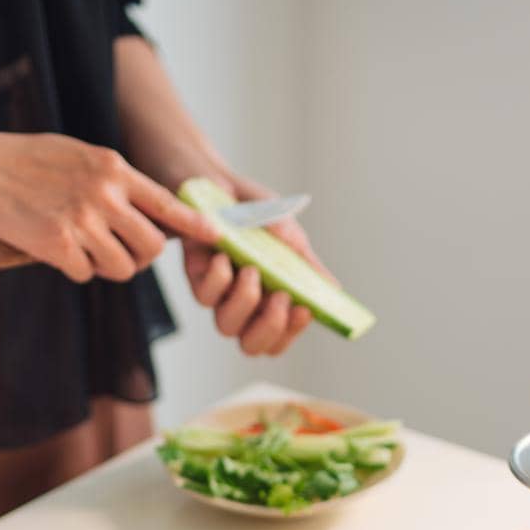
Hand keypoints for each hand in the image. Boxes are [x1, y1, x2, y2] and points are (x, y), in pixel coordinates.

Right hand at [0, 130, 216, 282]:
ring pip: (123, 267)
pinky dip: (75, 269)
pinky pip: (86, 274)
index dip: (195, 225)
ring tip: (84, 249)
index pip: (168, 203)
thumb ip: (115, 181)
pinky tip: (57, 249)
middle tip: (121, 252)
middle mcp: (105, 194)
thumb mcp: (82, 155)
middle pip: (152, 247)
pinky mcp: (59, 245)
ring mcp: (82, 220)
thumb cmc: (29, 160)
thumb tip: (149, 212)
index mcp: (114, 169)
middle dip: (141, 257)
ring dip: (108, 267)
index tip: (218, 237)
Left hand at [182, 172, 322, 355]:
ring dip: (245, 300)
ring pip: (227, 326)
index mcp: (271, 300)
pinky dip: (219, 278)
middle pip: (252, 346)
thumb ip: (307, 265)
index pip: (279, 339)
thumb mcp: (289, 235)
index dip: (291, 334)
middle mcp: (245, 305)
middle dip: (269, 327)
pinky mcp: (196, 277)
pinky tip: (225, 254)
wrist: (222, 183)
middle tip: (280, 297)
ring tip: (252, 268)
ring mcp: (220, 294)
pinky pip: (205, 295)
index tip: (304, 309)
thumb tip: (333, 290)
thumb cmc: (258, 212)